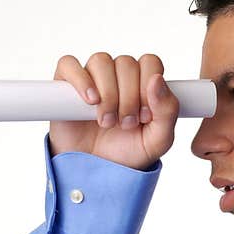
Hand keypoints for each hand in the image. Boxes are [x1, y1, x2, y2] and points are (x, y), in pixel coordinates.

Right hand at [49, 53, 179, 170]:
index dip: (148, 85)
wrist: (96, 171)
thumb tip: (157, 79)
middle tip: (125, 124)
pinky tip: (90, 101)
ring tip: (106, 121)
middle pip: (126, 63)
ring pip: (101, 61)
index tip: (144, 116)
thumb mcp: (158, 140)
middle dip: (128, 97)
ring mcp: (91, 77)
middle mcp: (117, 75)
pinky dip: (81, 80)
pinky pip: (69, 64)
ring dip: (108, 93)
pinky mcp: (65, 84)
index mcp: (142, 82)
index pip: (150, 62)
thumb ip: (167, 111)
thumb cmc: (127, 153)